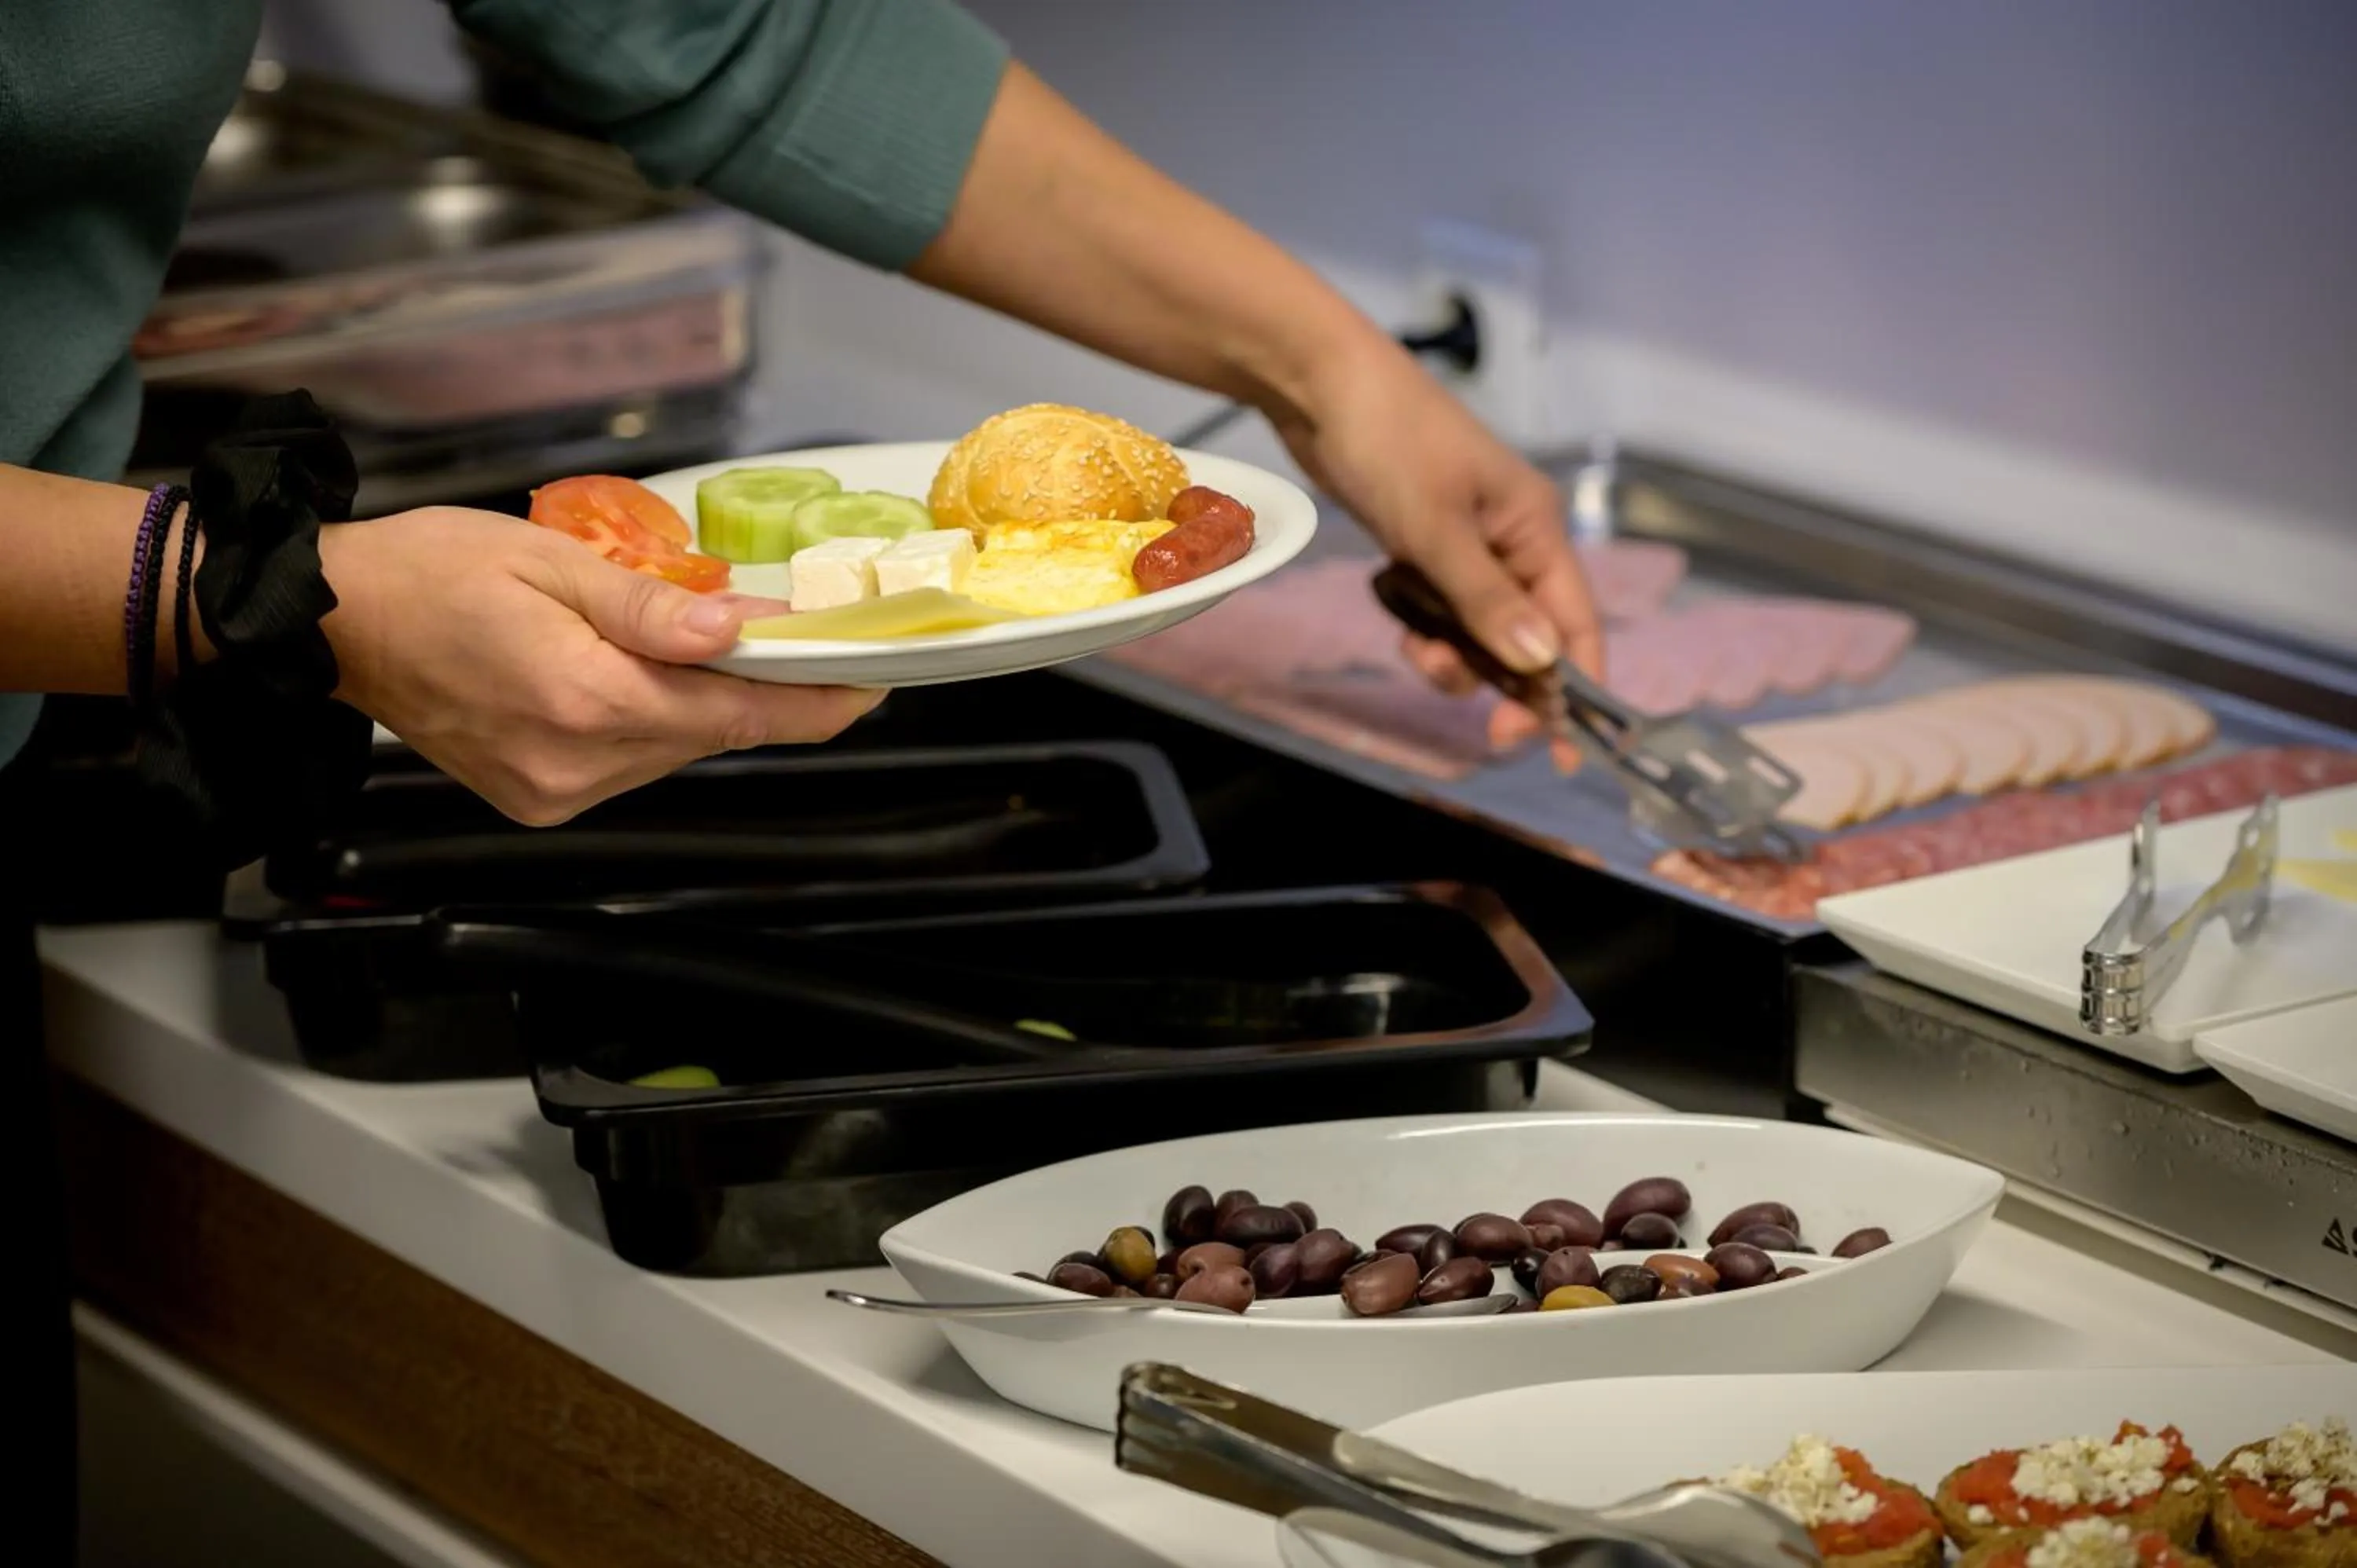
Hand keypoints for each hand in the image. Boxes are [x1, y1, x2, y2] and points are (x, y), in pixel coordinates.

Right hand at [319, 507, 881, 823]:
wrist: (332, 625)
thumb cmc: (430, 572)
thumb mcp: (552, 561)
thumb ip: (656, 607)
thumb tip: (745, 631)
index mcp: (584, 698)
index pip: (739, 713)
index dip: (818, 698)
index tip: (875, 678)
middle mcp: (576, 762)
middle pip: (714, 731)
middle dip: (761, 686)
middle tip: (801, 638)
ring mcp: (557, 792)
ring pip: (676, 746)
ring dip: (700, 700)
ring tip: (697, 642)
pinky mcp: (540, 800)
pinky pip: (632, 760)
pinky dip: (653, 718)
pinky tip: (633, 675)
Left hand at [1268, 339, 1602, 765]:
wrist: (1317, 382)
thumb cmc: (1389, 442)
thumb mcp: (1436, 529)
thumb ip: (1486, 602)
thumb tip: (1541, 665)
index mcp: (1534, 529)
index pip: (1576, 624)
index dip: (1574, 691)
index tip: (1563, 753)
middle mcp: (1511, 539)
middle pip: (1529, 637)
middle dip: (1504, 681)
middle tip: (1480, 727)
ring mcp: (1465, 542)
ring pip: (1478, 630)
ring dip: (1454, 657)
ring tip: (1415, 649)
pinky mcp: (1422, 544)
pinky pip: (1438, 609)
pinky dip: (1423, 627)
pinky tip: (1397, 618)